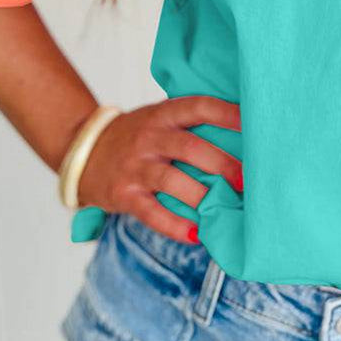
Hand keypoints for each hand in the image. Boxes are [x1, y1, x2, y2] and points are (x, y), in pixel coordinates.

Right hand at [75, 95, 242, 242]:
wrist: (84, 152)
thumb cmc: (136, 137)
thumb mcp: (158, 119)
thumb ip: (190, 125)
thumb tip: (244, 139)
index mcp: (162, 115)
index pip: (199, 107)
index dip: (227, 113)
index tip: (256, 124)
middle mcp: (148, 137)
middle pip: (189, 147)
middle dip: (222, 164)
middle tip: (248, 180)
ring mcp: (135, 166)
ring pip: (171, 180)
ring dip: (201, 196)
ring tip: (224, 209)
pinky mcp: (124, 194)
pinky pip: (151, 212)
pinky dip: (174, 225)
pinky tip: (195, 234)